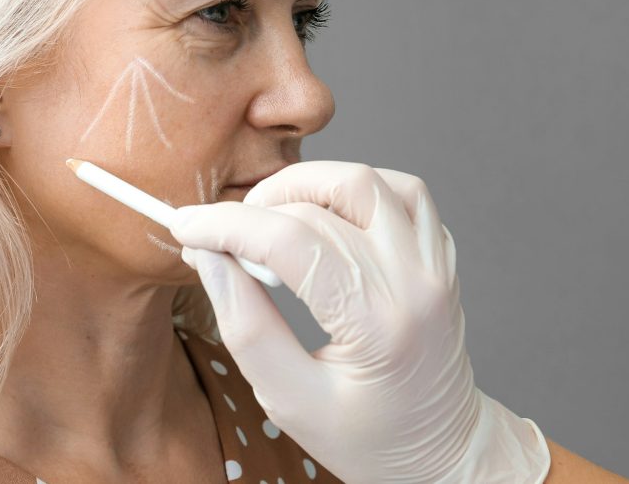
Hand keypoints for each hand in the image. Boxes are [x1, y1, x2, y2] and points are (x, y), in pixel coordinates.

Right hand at [169, 160, 549, 483]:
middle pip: (322, 206)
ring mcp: (433, 262)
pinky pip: (401, 190)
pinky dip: (355, 188)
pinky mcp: (439, 253)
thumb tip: (210, 257)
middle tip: (224, 238)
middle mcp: (414, 281)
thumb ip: (246, 325)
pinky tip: (326, 213)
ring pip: (365, 180)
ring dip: (306, 184)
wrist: (441, 449)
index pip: (290, 242)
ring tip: (271, 219)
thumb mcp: (290, 399)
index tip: (186, 226)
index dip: (227, 226)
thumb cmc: (368, 436)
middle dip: (256, 209)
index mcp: (377, 324)